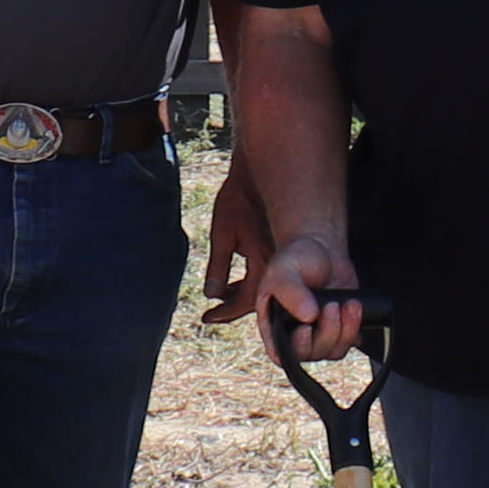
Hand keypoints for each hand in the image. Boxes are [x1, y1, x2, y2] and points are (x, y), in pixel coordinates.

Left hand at [199, 163, 270, 316]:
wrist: (264, 170)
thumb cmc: (239, 196)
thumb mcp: (222, 231)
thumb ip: (218, 265)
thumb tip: (213, 294)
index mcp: (265, 260)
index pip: (247, 300)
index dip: (224, 313)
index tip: (207, 317)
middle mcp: (278, 262)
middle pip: (259, 300)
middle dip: (234, 307)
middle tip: (214, 311)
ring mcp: (281, 255)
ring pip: (264, 288)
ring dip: (242, 295)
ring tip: (223, 295)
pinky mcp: (281, 247)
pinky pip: (267, 274)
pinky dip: (251, 281)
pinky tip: (235, 281)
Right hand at [259, 224, 365, 359]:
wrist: (322, 251)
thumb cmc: (295, 260)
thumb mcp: (284, 269)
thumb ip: (290, 291)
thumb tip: (308, 316)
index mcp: (274, 325)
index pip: (280, 353)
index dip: (296, 347)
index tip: (306, 328)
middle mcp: (296, 334)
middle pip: (312, 353)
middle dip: (326, 333)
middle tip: (331, 306)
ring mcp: (320, 333)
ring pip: (333, 350)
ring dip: (344, 331)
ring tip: (347, 304)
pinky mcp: (340, 329)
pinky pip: (350, 342)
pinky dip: (355, 328)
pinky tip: (354, 306)